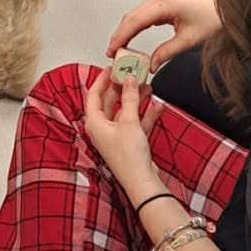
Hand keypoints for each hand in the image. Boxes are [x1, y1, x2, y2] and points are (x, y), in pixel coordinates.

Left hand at [84, 69, 155, 198]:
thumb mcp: (129, 121)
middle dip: (123, 88)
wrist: (142, 182)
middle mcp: (103, 129)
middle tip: (131, 74)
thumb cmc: (129, 158)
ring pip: (126, 111)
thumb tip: (129, 80)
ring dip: (136, 99)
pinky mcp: (130, 142)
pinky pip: (137, 123)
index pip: (94, 95)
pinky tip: (157, 105)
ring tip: (147, 86)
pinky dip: (146, 114)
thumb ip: (129, 98)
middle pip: (110, 102)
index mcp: (95, 123)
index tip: (109, 68)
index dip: (101, 80)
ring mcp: (117, 136)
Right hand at [107, 0, 221, 73]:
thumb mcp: (188, 40)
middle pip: (131, 17)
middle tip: (113, 53)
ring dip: (125, 31)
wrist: (224, 13)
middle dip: (119, 35)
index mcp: (164, 3)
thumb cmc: (212, 20)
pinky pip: (142, 16)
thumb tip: (151, 64)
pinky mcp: (162, 4)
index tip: (113, 49)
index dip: (121, 36)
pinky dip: (133, 28)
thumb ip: (166, 52)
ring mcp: (160, 0)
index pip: (134, 21)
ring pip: (134, 16)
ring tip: (119, 49)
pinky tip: (129, 39)